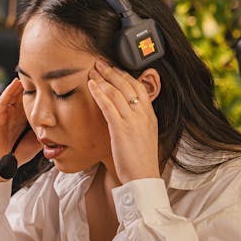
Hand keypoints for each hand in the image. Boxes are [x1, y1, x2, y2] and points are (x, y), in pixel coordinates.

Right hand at [0, 78, 40, 182]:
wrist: (3, 166)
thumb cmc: (19, 154)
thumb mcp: (37, 140)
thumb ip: (46, 131)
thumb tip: (63, 126)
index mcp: (23, 117)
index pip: (32, 99)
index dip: (40, 90)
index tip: (50, 80)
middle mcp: (13, 113)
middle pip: (22, 93)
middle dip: (30, 82)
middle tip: (40, 69)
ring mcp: (3, 114)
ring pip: (12, 94)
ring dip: (19, 83)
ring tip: (27, 71)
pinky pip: (2, 102)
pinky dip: (7, 93)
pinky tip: (14, 84)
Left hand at [87, 60, 159, 183]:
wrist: (143, 177)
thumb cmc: (141, 161)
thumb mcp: (145, 136)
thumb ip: (138, 122)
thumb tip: (129, 114)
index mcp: (150, 115)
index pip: (139, 87)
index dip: (125, 75)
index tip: (114, 69)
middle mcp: (143, 114)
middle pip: (127, 85)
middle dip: (112, 72)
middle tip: (100, 63)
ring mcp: (133, 120)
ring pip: (117, 92)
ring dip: (103, 79)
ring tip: (92, 71)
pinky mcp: (121, 128)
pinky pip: (108, 105)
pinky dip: (99, 92)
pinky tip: (91, 85)